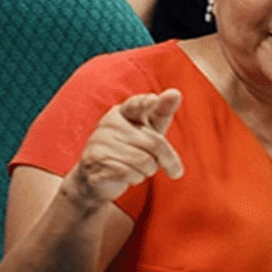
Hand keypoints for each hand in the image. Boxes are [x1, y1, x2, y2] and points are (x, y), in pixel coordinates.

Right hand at [63, 89, 183, 210]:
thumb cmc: (131, 149)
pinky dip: (135, 178)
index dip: (145, 103)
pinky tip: (127, 175)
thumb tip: (176, 92)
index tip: (153, 100)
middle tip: (174, 170)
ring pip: (145, 162)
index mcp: (122, 112)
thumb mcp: (149, 130)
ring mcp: (99, 143)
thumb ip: (162, 112)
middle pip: (155, 143)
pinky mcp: (95, 163)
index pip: (136, 105)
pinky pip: (130, 173)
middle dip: (167, 160)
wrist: (97, 178)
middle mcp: (108, 124)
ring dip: (148, 171)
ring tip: (137, 168)